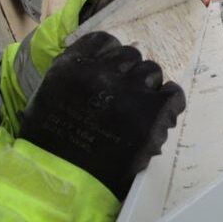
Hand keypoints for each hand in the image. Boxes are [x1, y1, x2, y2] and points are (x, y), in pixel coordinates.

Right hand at [19, 32, 185, 198]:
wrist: (60, 181)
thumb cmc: (50, 142)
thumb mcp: (50, 94)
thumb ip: (75, 71)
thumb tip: (102, 58)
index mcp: (74, 65)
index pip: (104, 40)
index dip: (109, 55)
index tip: (109, 69)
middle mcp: (103, 72)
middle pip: (130, 55)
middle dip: (127, 73)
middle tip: (122, 95)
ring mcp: (130, 91)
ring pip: (151, 70)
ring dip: (146, 86)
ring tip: (137, 108)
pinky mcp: (152, 113)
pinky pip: (172, 92)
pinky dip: (168, 99)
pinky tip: (159, 111)